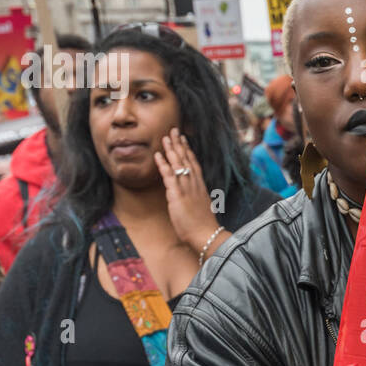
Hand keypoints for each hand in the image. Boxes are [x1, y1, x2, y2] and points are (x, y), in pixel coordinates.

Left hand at [154, 128, 219, 252]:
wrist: (206, 235)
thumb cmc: (203, 226)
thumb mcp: (201, 208)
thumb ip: (195, 199)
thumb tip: (190, 196)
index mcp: (201, 186)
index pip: (194, 164)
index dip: (188, 151)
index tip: (184, 140)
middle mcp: (195, 184)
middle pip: (187, 159)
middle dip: (179, 144)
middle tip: (174, 130)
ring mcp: (187, 188)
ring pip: (178, 163)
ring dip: (171, 149)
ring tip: (165, 136)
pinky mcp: (178, 194)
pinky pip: (169, 176)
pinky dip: (163, 164)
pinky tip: (158, 155)